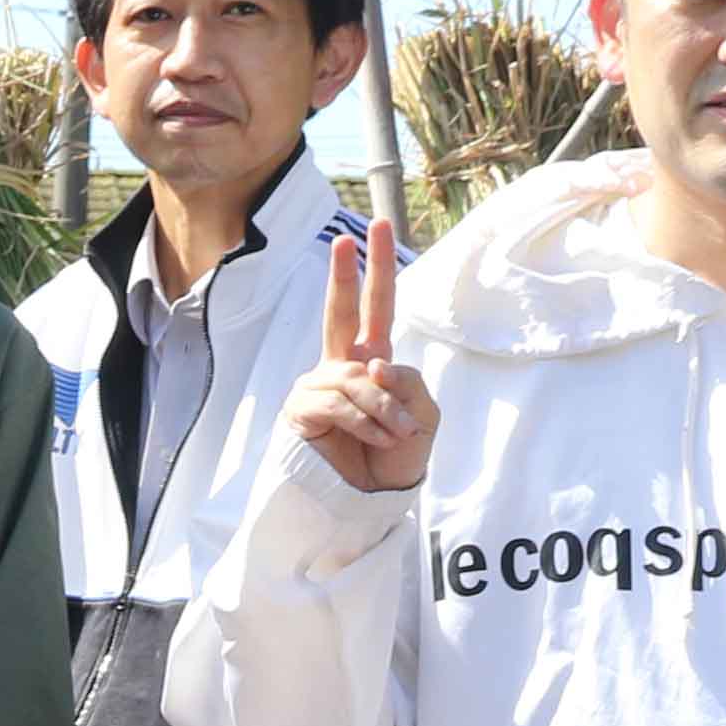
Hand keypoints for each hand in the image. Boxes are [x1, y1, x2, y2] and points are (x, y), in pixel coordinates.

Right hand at [277, 225, 436, 494]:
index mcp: (372, 360)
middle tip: (344, 238)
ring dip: (384, 409)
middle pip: (343, 311)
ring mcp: (318, 385)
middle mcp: (341, 365)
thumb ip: (406, 382)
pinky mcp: (303, 410)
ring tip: (395, 436)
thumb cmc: (396, 457)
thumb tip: (371, 363)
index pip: (377, 307)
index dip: (377, 268)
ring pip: (358, 377)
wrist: (369, 500)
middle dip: (345, 274)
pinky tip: (374, 440)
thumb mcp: (422, 415)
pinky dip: (366, 423)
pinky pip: (342, 403)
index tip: (377, 225)